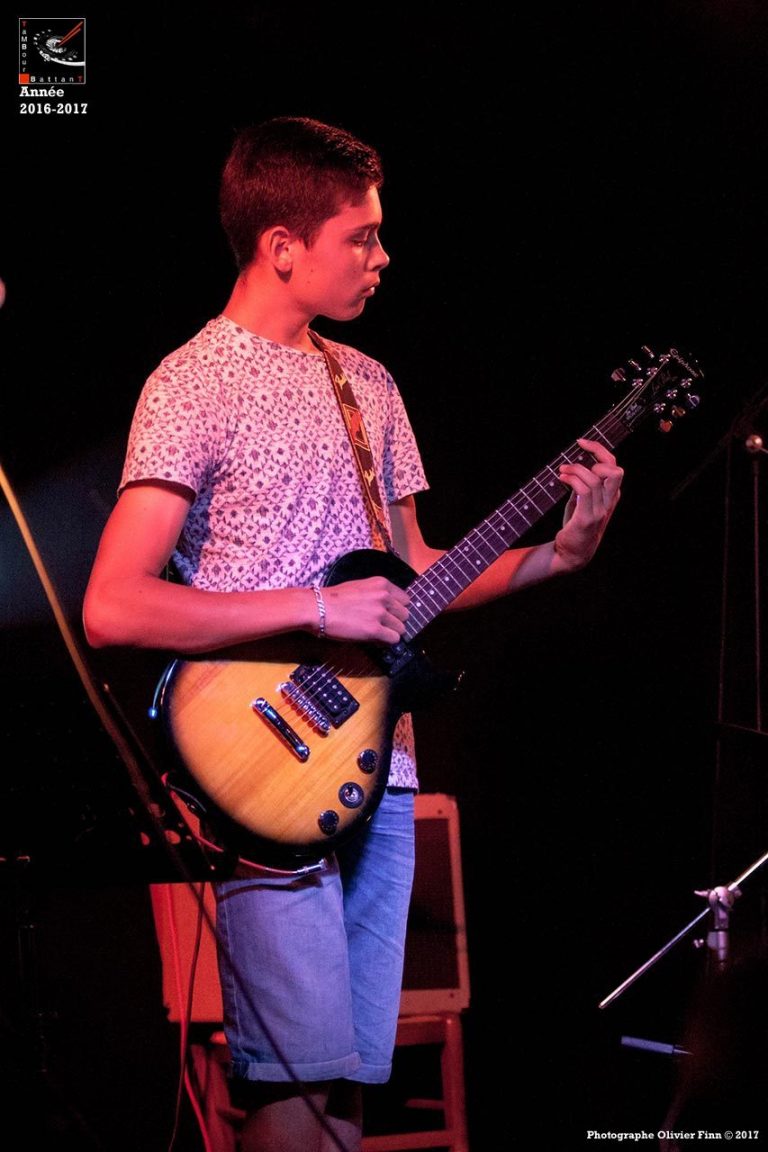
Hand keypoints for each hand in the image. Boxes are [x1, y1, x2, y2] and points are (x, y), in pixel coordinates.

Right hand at [320, 576, 409, 643]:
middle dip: (395, 621)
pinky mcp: (375, 630)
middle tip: (382, 625)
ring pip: (401, 628)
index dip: (398, 609)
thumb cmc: (333, 598)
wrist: (317, 608)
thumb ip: (377, 594)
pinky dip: (386, 642)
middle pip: (405, 615)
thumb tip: (388, 608)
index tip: (390, 615)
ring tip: (377, 633)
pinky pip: (393, 639)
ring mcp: (380, 613)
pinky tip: (375, 640)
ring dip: (391, 632)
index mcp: (382, 584)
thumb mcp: (360, 587)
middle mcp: (384, 596)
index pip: (406, 600)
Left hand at [553, 437, 622, 570]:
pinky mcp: (587, 518)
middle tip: (578, 450)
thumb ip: (583, 485)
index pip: (614, 465)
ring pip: (595, 478)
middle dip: (597, 453)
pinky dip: (572, 480)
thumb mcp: (581, 502)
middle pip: (614, 469)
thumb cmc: (576, 526)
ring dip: (575, 469)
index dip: (599, 450)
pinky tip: (561, 478)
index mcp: (611, 495)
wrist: (572, 554)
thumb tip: (574, 467)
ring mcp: (600, 511)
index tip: (581, 443)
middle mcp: (609, 502)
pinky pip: (584, 491)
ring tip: (562, 471)